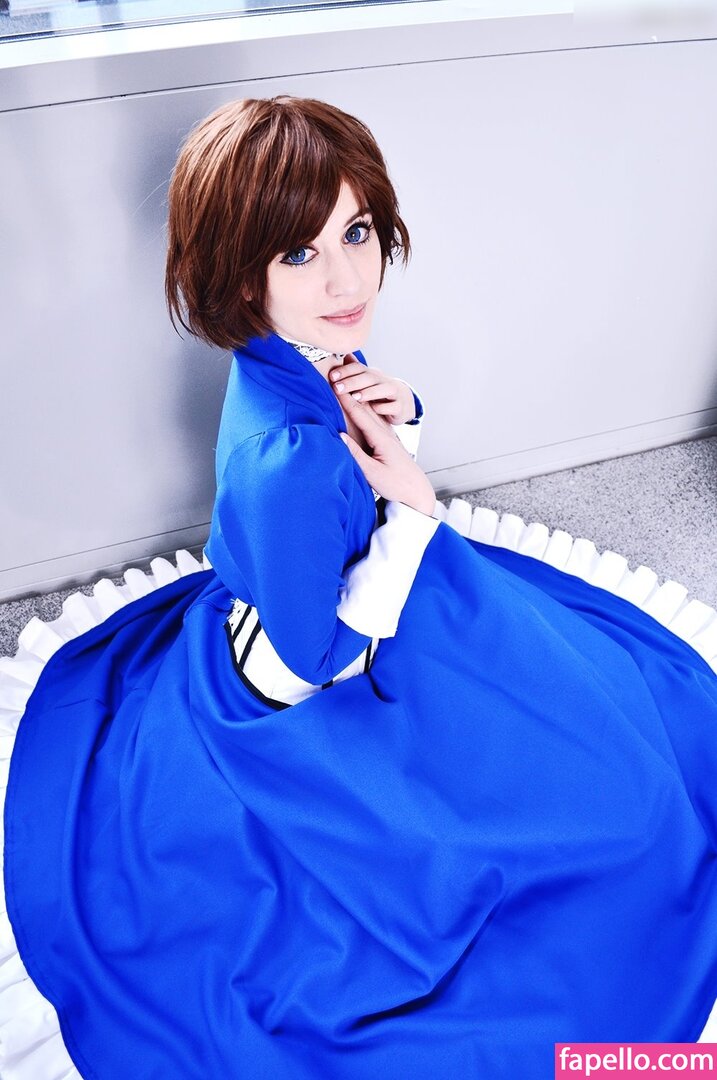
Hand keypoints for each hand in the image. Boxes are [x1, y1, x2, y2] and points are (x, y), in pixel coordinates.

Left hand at [329, 358, 415, 424]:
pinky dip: (384, 407)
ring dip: (369, 392)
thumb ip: (352, 371)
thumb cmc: (377, 391)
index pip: (358, 368)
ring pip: (383, 389)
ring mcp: (393, 393)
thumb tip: (338, 355)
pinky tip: (374, 409)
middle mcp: (383, 381)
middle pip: (369, 378)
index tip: (332, 376)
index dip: (346, 371)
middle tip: (338, 388)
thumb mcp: (365, 381)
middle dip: (352, 382)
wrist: (402, 401)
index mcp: (371, 375)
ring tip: (355, 397)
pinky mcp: (400, 407)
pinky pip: (394, 406)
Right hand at [337, 390, 435, 515]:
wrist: (416, 491)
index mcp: (381, 438)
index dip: (346, 399)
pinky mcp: (385, 439)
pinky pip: (372, 418)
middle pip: (364, 407)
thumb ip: (356, 454)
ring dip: (356, 395)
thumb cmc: (395, 484)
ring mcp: (386, 435)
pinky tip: (358, 400)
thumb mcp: (373, 473)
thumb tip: (339, 435)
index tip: (333, 385)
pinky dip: (362, 406)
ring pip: (369, 410)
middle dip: (350, 391)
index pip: (360, 414)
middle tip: (335, 375)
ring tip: (345, 381)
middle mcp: (385, 432)